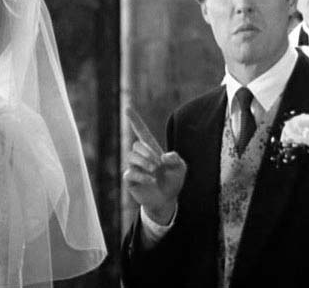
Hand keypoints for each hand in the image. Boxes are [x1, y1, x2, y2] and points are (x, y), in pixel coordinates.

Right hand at [123, 108, 186, 224]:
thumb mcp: (181, 168)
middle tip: (158, 164)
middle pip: (136, 145)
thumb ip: (176, 159)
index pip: (141, 131)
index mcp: (152, 149)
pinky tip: (152, 180)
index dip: (135, 120)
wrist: (167, 200)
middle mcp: (141, 157)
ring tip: (155, 171)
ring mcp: (134, 167)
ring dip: (145, 162)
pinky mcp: (130, 180)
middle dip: (147, 152)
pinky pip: (130, 173)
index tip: (127, 108)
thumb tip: (163, 156)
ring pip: (131, 157)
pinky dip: (142, 176)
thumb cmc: (173, 181)